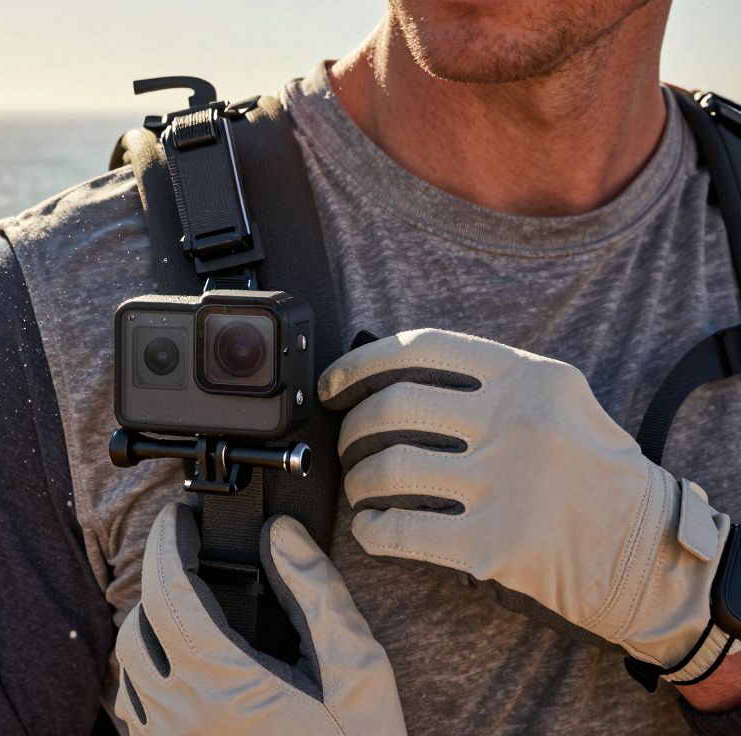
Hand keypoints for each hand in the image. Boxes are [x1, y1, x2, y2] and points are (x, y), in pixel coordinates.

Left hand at [114, 502, 405, 734]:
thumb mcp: (356, 675)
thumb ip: (316, 595)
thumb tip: (281, 534)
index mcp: (220, 683)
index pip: (169, 588)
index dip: (170, 541)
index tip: (180, 517)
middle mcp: (177, 714)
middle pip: (137, 621)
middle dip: (157, 577)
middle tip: (188, 553)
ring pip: (125, 665)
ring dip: (147, 624)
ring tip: (185, 603)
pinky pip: (130, 706)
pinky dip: (143, 670)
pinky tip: (180, 662)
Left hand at [318, 328, 731, 681]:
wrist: (645, 553)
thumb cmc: (591, 473)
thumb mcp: (557, 401)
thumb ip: (489, 382)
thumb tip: (392, 378)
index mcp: (527, 377)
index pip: (420, 349)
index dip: (359, 364)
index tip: (333, 385)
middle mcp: (514, 422)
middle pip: (391, 409)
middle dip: (351, 429)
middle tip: (346, 446)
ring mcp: (503, 484)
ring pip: (387, 469)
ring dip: (357, 482)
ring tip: (360, 489)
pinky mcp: (492, 544)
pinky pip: (399, 530)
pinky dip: (371, 531)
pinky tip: (373, 530)